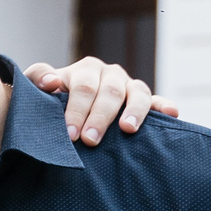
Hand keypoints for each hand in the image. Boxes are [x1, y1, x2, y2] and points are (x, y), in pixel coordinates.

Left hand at [23, 57, 177, 145]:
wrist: (65, 109)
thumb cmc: (50, 102)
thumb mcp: (38, 89)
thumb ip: (37, 79)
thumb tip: (51, 82)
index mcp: (85, 70)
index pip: (83, 87)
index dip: (76, 109)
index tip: (70, 133)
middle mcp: (109, 75)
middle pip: (108, 92)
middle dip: (99, 117)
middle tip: (89, 140)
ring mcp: (128, 87)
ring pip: (136, 93)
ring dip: (133, 111)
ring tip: (127, 129)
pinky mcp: (144, 100)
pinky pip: (157, 101)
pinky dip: (165, 106)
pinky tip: (172, 113)